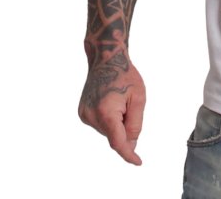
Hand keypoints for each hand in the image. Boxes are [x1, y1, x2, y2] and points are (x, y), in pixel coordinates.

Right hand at [78, 49, 145, 164]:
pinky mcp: (82, 113)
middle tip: (128, 105)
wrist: (105, 59)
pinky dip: (109, 120)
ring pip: (108, 131)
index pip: (118, 143)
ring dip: (117, 123)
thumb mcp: (138, 99)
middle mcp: (91, 116)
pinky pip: (101, 125)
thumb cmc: (125, 76)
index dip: (129, 154)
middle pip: (114, 135)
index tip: (138, 162)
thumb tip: (130, 145)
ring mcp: (84, 115)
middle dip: (125, 127)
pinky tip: (110, 102)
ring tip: (117, 99)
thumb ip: (135, 125)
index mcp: (106, 113)